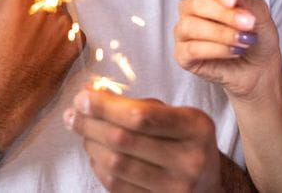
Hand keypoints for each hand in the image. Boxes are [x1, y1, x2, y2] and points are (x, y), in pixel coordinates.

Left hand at [64, 89, 221, 192]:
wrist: (209, 184)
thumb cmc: (185, 142)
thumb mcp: (176, 117)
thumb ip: (139, 106)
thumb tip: (92, 98)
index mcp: (196, 128)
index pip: (141, 116)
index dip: (105, 106)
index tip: (82, 98)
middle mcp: (190, 160)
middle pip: (123, 140)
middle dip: (90, 124)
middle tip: (72, 115)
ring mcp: (175, 188)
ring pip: (115, 165)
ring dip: (90, 145)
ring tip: (83, 133)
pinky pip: (116, 186)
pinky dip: (98, 167)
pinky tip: (95, 154)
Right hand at [175, 0, 281, 100]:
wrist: (260, 69)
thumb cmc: (257, 38)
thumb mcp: (260, 16)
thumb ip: (248, 2)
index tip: (234, 0)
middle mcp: (191, 10)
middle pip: (197, 3)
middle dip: (224, 14)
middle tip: (248, 24)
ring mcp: (184, 32)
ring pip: (191, 26)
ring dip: (221, 34)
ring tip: (244, 41)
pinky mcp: (183, 55)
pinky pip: (192, 49)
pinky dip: (216, 50)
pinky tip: (234, 51)